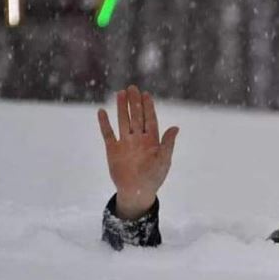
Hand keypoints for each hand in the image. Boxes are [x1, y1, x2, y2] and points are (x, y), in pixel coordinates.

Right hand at [97, 85, 178, 219]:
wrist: (136, 192)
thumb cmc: (153, 178)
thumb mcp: (164, 160)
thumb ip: (168, 143)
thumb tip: (176, 127)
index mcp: (151, 140)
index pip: (150, 119)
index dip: (148, 107)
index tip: (146, 94)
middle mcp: (138, 139)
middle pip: (136, 116)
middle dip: (135, 102)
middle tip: (132, 88)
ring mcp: (125, 143)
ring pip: (123, 121)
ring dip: (122, 108)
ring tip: (120, 93)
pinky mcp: (113, 150)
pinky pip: (108, 133)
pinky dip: (104, 123)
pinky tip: (102, 111)